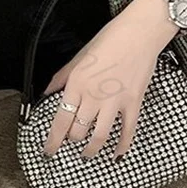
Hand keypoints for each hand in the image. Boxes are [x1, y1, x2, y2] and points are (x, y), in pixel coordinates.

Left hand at [41, 0, 178, 158]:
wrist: (140, 32)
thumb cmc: (109, 40)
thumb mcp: (78, 58)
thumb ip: (61, 78)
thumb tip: (45, 93)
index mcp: (77, 85)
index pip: (60, 120)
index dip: (53, 140)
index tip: (48, 150)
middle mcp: (94, 96)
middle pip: (77, 130)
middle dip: (71, 140)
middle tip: (69, 143)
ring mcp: (115, 102)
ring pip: (99, 136)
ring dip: (91, 149)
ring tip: (86, 154)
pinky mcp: (133, 102)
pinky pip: (127, 130)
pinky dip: (122, 145)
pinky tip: (116, 154)